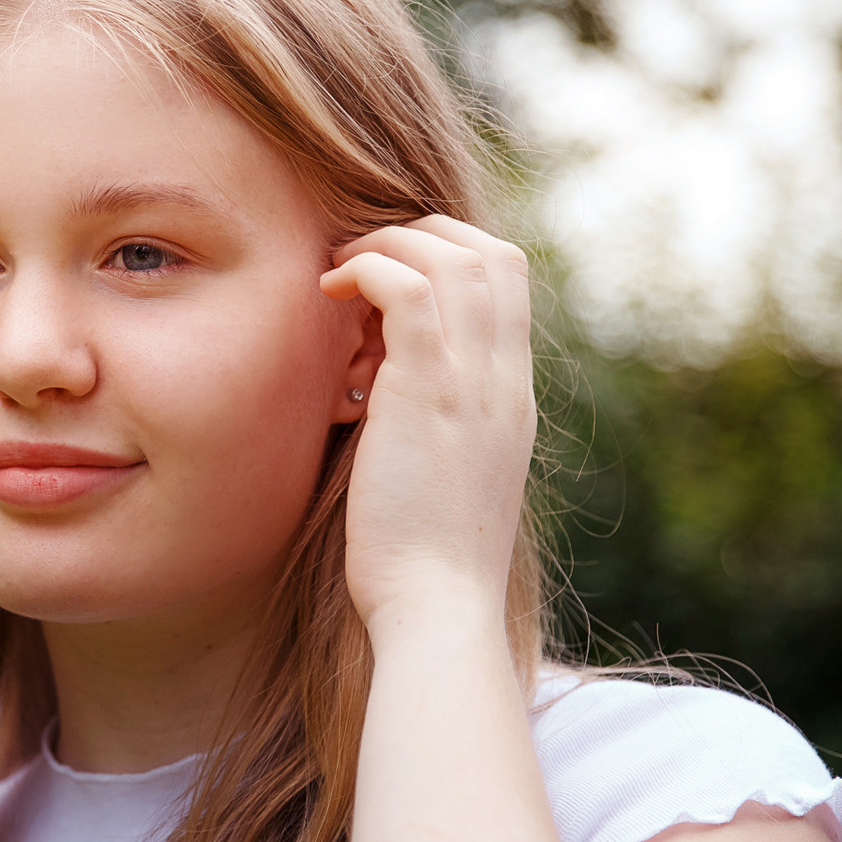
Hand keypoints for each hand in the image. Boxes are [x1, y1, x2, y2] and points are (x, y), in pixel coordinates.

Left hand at [318, 215, 535, 628]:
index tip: (393, 273)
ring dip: (389, 245)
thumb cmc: (423, 561)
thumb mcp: (444, 478)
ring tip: (338, 271)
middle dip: (423, 234)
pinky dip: (367, 270)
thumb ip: (433, 425)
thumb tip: (383, 391)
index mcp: (512, 398)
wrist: (438, 607)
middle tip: (361, 258)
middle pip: (492, 253)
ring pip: (453, 257)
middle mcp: (504, 380)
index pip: (511, 283)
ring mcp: (473, 382)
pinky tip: (329, 293)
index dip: (452, 255)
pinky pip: (406, 289)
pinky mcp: (427, 392)